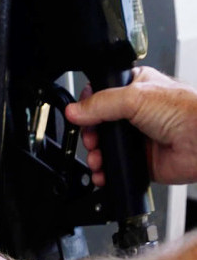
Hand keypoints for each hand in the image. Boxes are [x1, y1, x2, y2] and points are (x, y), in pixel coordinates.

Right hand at [65, 66, 196, 185]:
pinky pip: (114, 167)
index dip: (86, 106)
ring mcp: (137, 138)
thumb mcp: (135, 96)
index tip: (80, 115)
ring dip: (94, 154)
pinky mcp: (140, 160)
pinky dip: (104, 172)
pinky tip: (102, 171)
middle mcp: (134, 112)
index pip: (99, 94)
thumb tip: (74, 110)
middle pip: (97, 124)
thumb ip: (99, 103)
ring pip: (103, 147)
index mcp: (134, 88)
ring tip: (97, 157)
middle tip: (91, 139)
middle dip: (89, 134)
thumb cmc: (187, 112)